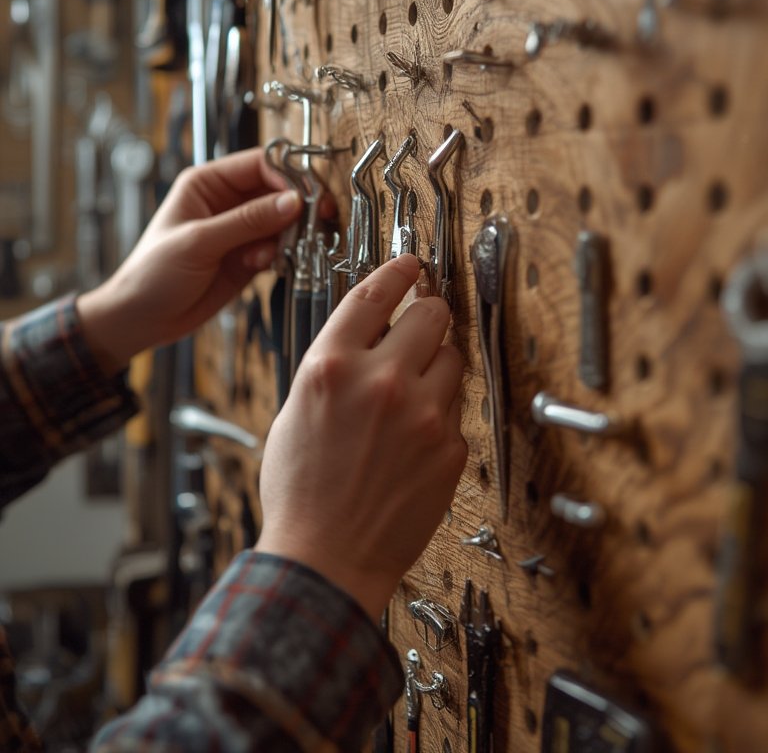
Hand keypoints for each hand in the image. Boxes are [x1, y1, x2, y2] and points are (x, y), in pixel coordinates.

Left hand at [77, 148, 303, 371]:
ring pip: (283, 221)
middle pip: (277, 191)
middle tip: (315, 222)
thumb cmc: (152, 273)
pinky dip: (282, 256)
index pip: (259, 164)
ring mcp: (240, 230)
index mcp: (207, 183)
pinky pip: (278, 248)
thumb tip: (292, 202)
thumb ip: (248, 221)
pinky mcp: (248, 257)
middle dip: (296, 207)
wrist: (143, 320)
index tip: (305, 197)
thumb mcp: (199, 241)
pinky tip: (264, 267)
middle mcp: (227, 201)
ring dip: (290, 235)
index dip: (287, 177)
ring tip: (281, 252)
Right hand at [256, 254, 466, 620]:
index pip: (376, 292)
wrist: (325, 557)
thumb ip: (333, 365)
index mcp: (332, 365)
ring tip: (415, 388)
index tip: (411, 264)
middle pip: (431, 312)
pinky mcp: (449, 446)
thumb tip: (365, 334)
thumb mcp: (295, 410)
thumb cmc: (301, 491)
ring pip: (452, 356)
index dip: (398, 270)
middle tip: (425, 318)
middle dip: (428, 312)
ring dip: (437, 362)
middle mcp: (381, 380)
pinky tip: (414, 433)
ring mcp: (422, 413)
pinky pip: (456, 407)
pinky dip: (440, 411)